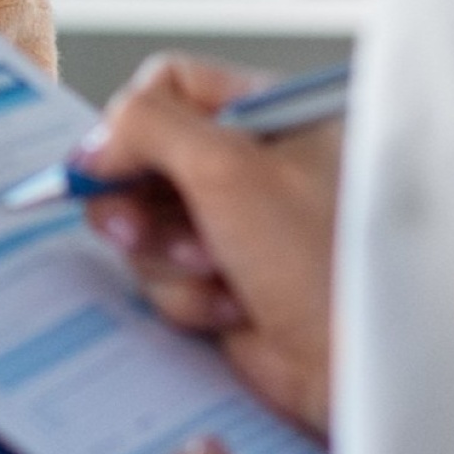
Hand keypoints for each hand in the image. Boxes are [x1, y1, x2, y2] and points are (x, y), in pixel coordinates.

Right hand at [79, 55, 339, 433]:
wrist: (359, 366)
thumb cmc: (325, 259)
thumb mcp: (228, 166)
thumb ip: (148, 127)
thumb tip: (94, 143)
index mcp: (269, 117)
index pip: (172, 87)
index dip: (130, 127)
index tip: (105, 167)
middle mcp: (255, 167)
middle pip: (145, 162)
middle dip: (139, 205)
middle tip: (136, 229)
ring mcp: (238, 229)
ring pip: (146, 228)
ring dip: (170, 260)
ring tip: (220, 274)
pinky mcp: (226, 285)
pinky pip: (166, 280)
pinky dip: (189, 298)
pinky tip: (235, 310)